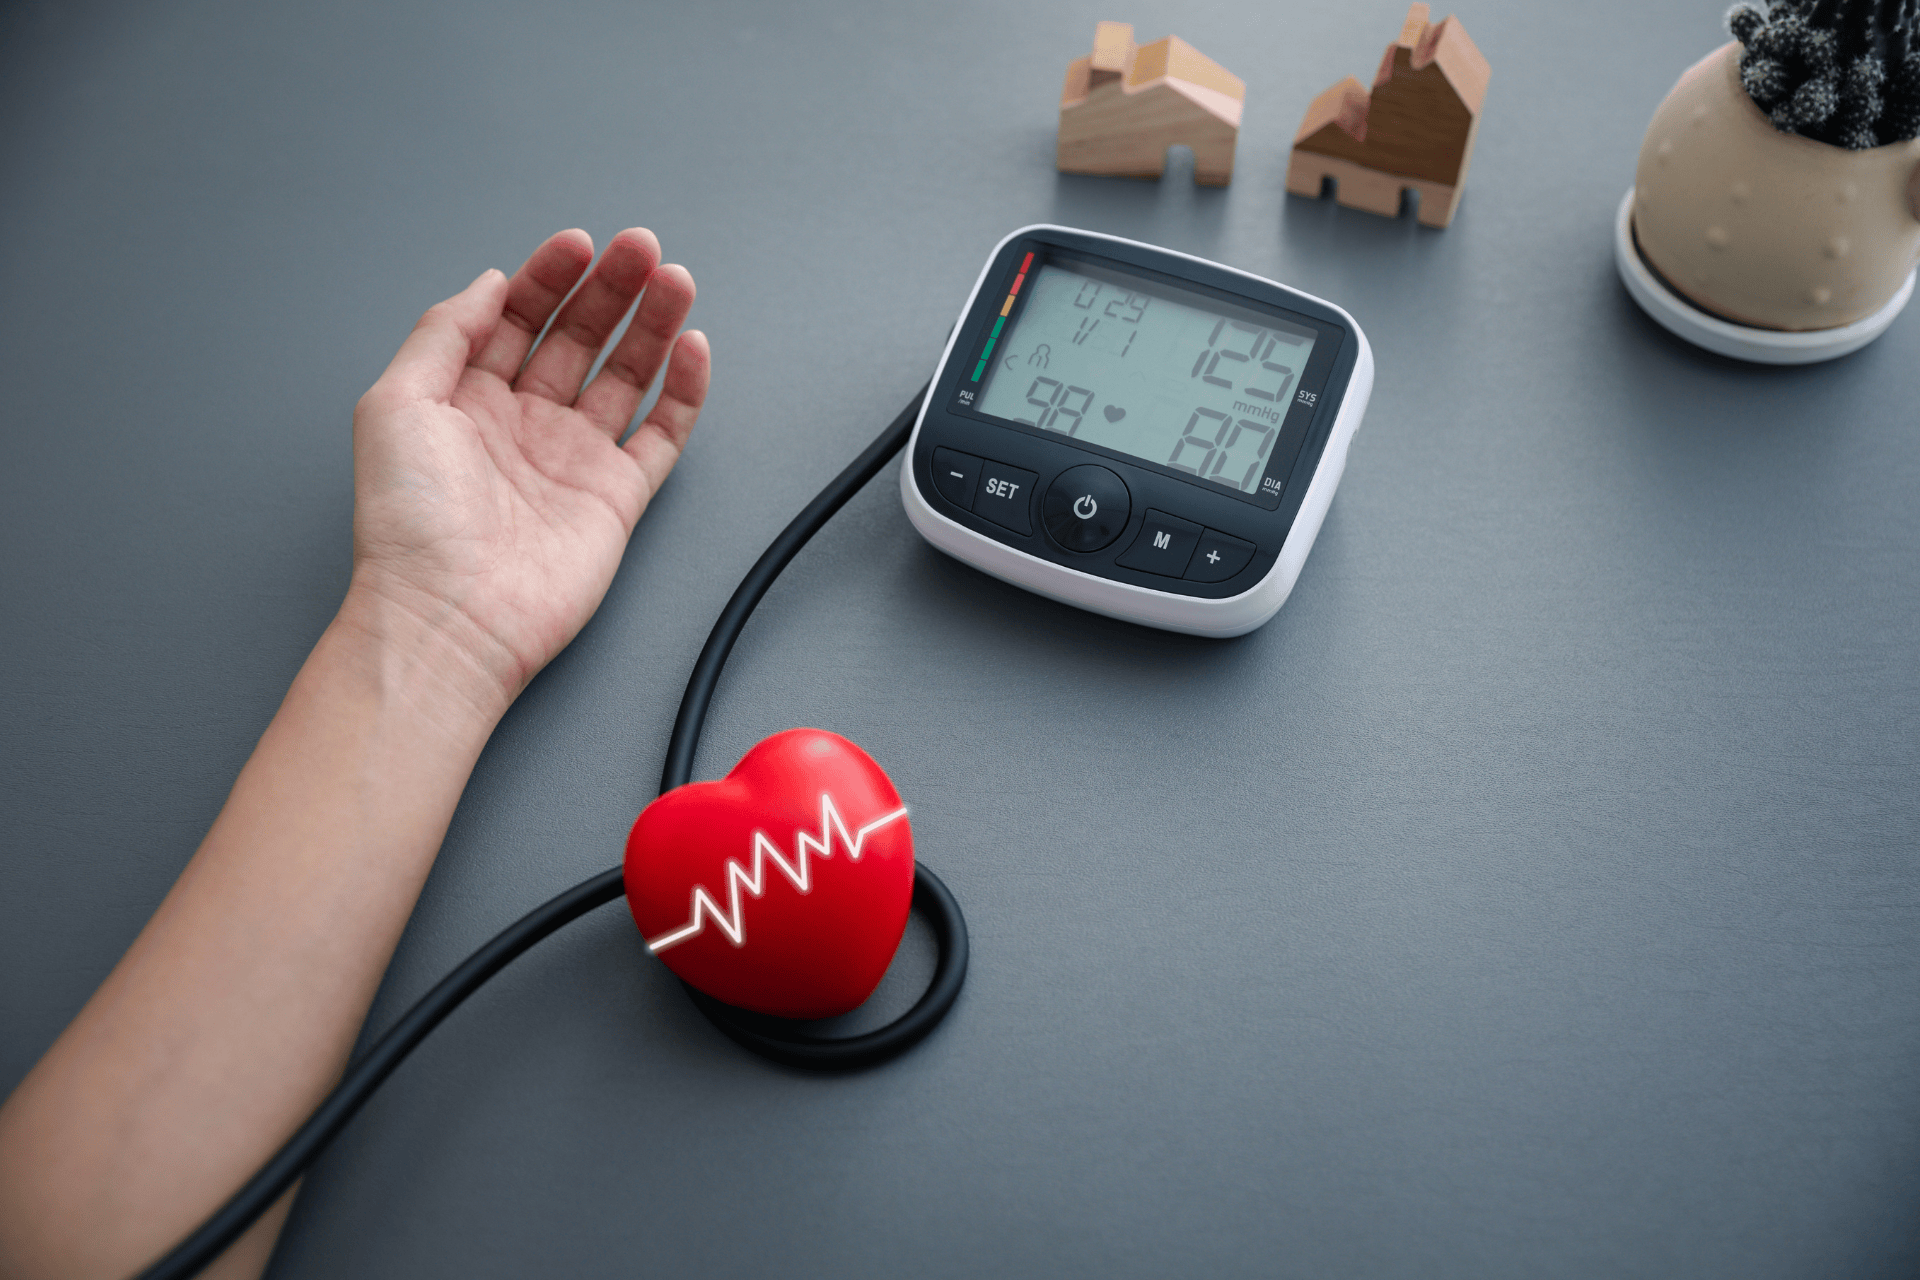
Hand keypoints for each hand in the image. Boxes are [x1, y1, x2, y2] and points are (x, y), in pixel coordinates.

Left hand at [345, 228, 709, 711]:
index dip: (550, 277)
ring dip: (654, 325)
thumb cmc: (410, 524)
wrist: (451, 614)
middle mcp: (523, 423)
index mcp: (467, 399)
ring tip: (675, 282)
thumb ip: (443, 332)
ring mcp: (573, 458)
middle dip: (612, 289)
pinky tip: (691, 349)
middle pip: (579, 337)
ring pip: (625, 374)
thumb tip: (490, 283)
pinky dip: (682, 391)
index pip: (518, 319)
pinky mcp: (617, 496)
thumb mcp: (396, 402)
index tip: (579, 245)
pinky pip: (661, 433)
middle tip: (642, 250)